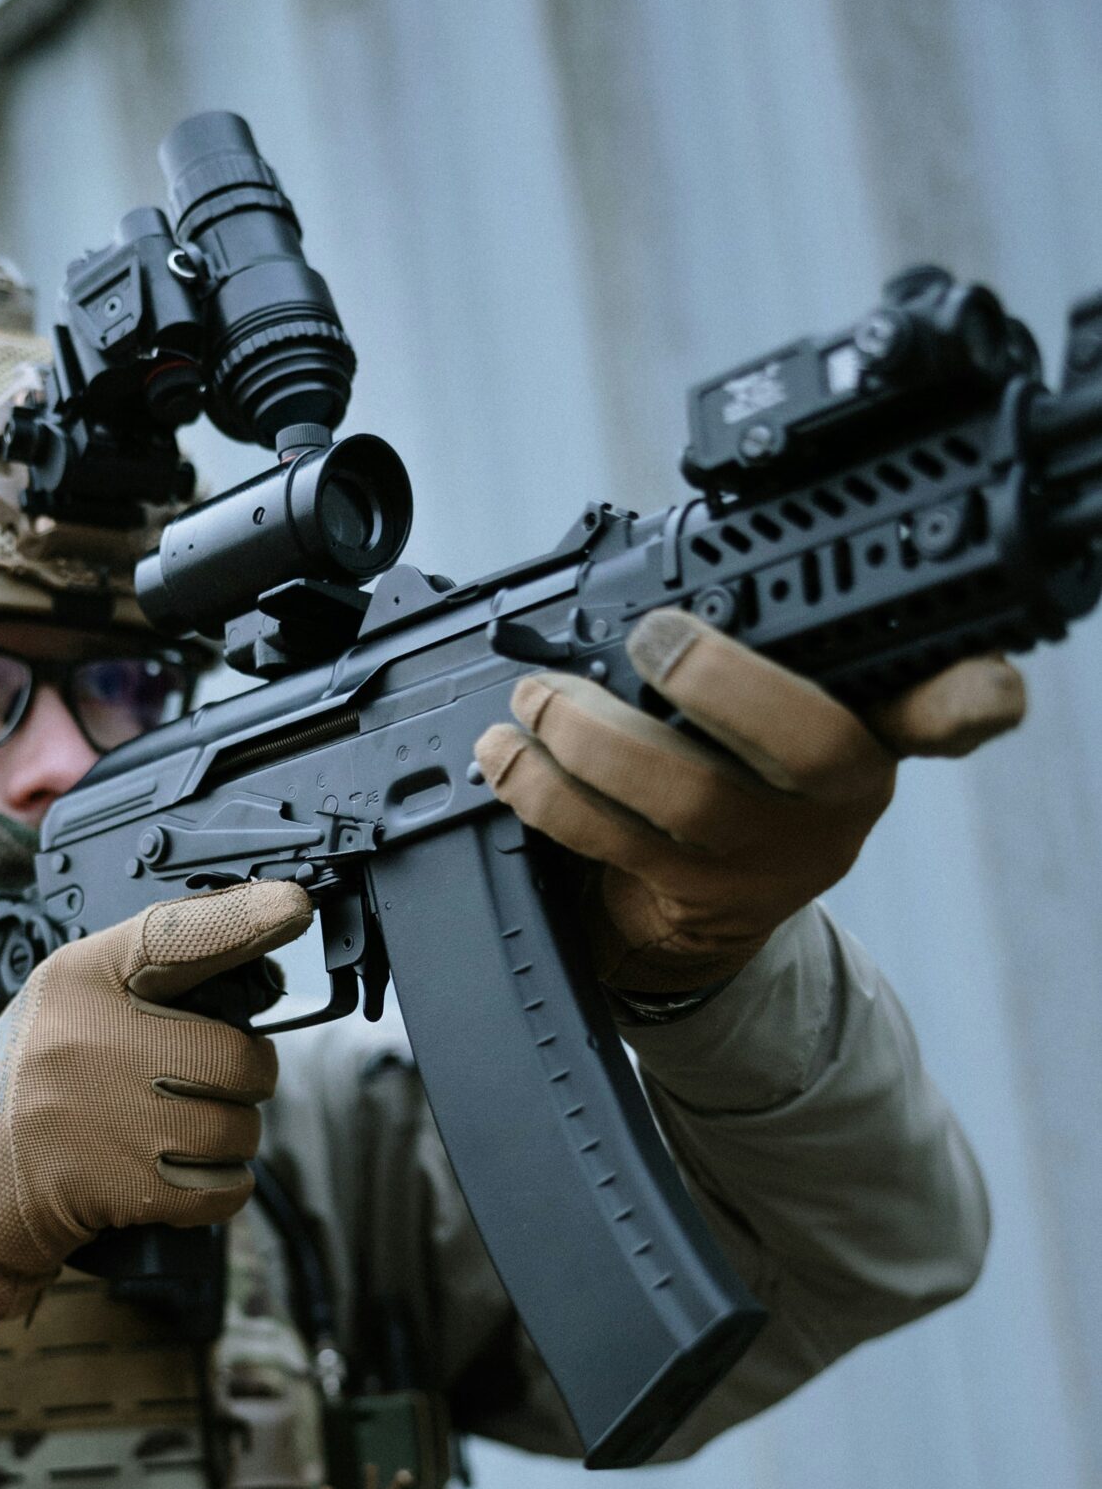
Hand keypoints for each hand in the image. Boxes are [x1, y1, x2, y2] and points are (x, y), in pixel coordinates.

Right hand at [0, 881, 311, 1317]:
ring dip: (227, 1135)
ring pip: (239, 1127)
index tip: (293, 906)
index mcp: (80, 981)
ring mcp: (112, 1119)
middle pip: (237, 1055)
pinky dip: (218, 1184)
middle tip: (206, 1080)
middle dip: (242, 1076)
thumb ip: (149, 974)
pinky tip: (175, 1169)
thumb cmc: (37, 1077)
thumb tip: (256, 948)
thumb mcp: (68, 998)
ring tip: (177, 1128)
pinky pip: (226, 1185)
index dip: (240, 919)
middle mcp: (95, 1043)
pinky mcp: (127, 1188)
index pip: (171, 937)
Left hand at [474, 608, 1024, 992]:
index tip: (981, 683)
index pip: (952, 710)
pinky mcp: (691, 900)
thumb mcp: (772, 719)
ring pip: (685, 796)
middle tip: (649, 639)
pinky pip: (608, 839)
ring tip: (533, 699)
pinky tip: (506, 758)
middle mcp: (839, 802)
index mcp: (875, 732)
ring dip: (589, 735)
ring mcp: (767, 861)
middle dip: (718, 678)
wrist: (691, 918)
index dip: (972, 695)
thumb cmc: (731, 774)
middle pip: (806, 741)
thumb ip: (762, 655)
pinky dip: (541, 791)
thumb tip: (653, 571)